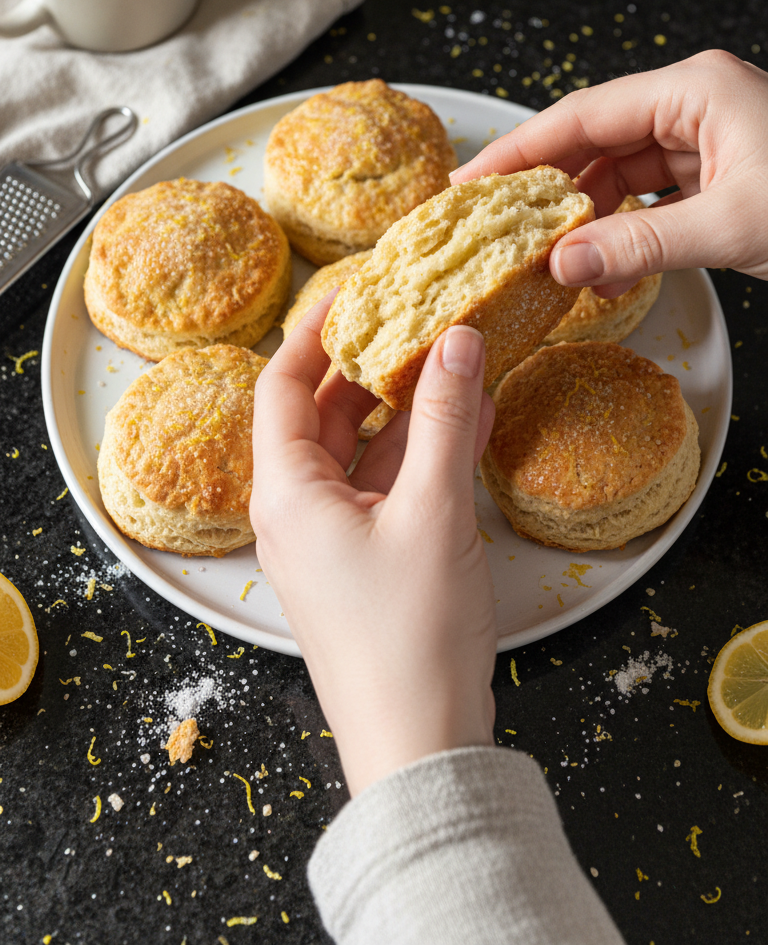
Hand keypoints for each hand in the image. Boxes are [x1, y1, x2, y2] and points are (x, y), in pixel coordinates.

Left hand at [250, 297, 496, 796]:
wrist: (421, 743)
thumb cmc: (409, 636)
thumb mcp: (433, 510)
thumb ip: (445, 417)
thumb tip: (456, 340)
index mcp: (287, 492)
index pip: (284, 385)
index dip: (315, 330)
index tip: (354, 289)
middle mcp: (298, 511)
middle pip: (325, 413)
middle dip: (372, 365)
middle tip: (414, 316)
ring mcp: (333, 539)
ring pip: (364, 450)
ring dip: (408, 408)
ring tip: (455, 360)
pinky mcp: (368, 562)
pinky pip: (389, 487)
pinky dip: (423, 454)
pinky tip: (469, 420)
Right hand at [451, 49, 767, 296]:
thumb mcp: (734, 227)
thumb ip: (640, 245)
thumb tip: (564, 264)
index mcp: (694, 90)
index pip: (582, 114)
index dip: (518, 150)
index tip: (470, 181)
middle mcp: (697, 104)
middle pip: (597, 138)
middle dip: (547, 185)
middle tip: (493, 224)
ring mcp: (712, 139)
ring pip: (624, 170)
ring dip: (585, 212)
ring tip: (540, 251)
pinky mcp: (726, 175)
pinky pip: (656, 195)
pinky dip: (626, 226)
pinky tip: (599, 257)